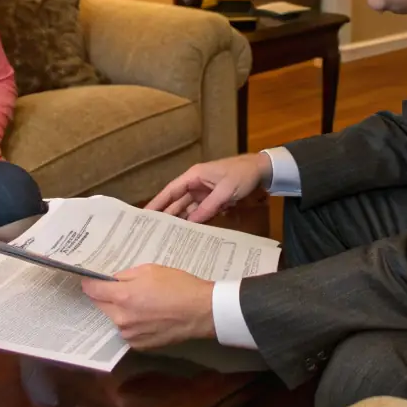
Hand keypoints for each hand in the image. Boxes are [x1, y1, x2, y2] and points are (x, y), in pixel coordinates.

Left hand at [81, 265, 215, 347]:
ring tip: (143, 304)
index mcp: (123, 296)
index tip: (89, 280)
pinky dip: (133, 324)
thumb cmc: (179, 286)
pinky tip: (149, 317)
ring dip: (121, 311)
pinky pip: (128, 331)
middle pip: (102, 305)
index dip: (89, 283)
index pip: (92, 290)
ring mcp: (129, 335)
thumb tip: (111, 280)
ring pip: (115, 319)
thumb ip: (125, 275)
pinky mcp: (139, 346)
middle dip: (108, 296)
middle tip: (125, 289)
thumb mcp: (150, 270)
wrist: (201, 312)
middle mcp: (121, 318)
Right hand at [145, 153, 271, 222]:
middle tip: (153, 230)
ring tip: (167, 235)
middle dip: (166, 214)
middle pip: (176, 201)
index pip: (171, 190)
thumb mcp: (225, 191)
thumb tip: (192, 223)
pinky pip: (200, 212)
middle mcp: (195, 184)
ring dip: (180, 220)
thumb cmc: (241, 175)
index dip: (158, 202)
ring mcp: (204, 193)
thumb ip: (208, 207)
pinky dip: (195, 221)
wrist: (260, 170)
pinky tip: (188, 233)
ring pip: (187, 208)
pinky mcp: (212, 200)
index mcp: (194, 176)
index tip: (145, 214)